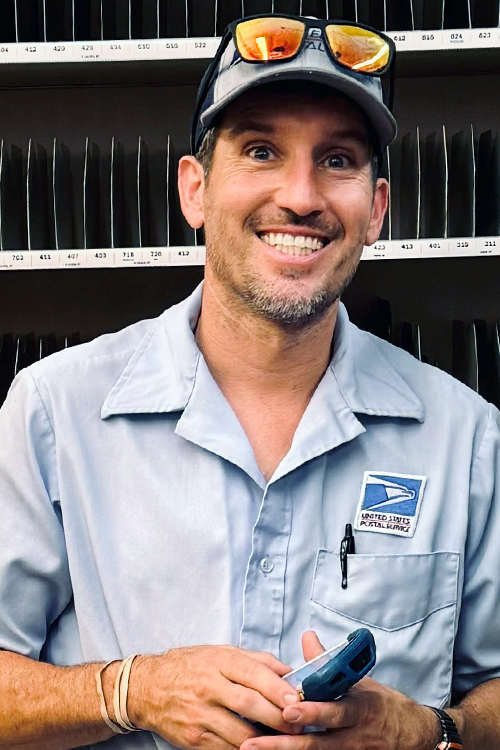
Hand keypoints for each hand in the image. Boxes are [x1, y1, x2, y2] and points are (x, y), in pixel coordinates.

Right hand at [127, 645, 300, 749]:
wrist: (147, 687)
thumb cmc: (190, 666)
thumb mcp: (220, 652)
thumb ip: (256, 661)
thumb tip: (289, 671)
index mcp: (218, 661)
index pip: (252, 673)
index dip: (277, 688)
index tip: (297, 699)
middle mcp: (208, 687)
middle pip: (249, 704)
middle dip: (277, 717)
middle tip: (299, 724)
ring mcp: (199, 715)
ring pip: (240, 732)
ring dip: (265, 739)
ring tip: (284, 739)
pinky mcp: (193, 739)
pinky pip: (226, 748)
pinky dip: (245, 749)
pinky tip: (258, 746)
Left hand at [240, 632, 440, 749]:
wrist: (412, 734)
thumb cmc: (381, 704)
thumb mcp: (360, 680)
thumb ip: (329, 663)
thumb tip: (307, 637)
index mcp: (358, 709)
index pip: (334, 711)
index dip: (312, 712)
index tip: (289, 707)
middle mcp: (353, 737)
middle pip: (317, 743)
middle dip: (285, 742)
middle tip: (255, 741)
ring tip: (253, 749)